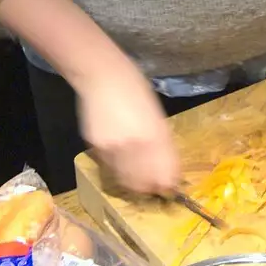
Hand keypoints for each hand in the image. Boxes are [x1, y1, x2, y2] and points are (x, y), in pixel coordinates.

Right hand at [75, 62, 179, 195]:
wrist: (104, 77)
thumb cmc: (137, 92)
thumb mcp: (159, 118)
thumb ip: (163, 146)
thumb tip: (168, 171)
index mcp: (155, 137)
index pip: (164, 176)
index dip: (168, 185)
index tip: (170, 187)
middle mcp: (134, 147)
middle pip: (143, 184)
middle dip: (150, 188)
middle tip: (153, 185)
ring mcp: (112, 149)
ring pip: (125, 180)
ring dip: (134, 182)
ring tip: (138, 174)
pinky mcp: (96, 148)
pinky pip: (110, 167)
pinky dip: (118, 168)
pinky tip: (121, 156)